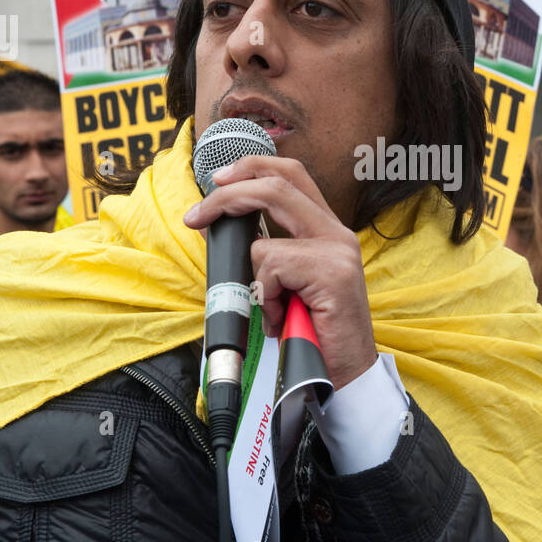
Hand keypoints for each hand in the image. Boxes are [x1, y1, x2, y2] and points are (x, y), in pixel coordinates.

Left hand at [184, 155, 377, 389]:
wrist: (345, 375)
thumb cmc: (312, 334)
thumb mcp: (286, 284)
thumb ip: (267, 253)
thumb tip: (220, 226)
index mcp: (327, 231)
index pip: (291, 174)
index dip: (252, 167)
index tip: (218, 181)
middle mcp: (337, 234)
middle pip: (277, 184)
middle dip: (227, 196)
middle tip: (197, 215)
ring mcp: (337, 251)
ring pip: (265, 241)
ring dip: (254, 281)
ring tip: (272, 307)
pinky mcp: (332, 273)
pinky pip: (272, 270)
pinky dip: (265, 299)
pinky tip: (282, 319)